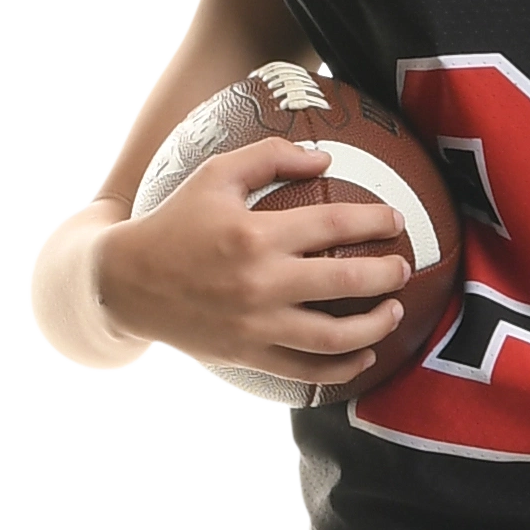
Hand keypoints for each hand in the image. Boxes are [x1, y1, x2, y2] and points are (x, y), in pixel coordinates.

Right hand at [92, 143, 415, 391]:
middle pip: (346, 281)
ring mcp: (256, 325)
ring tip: (393, 311)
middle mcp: (260, 282)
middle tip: (403, 267)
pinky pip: (306, 371)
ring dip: (374, 326)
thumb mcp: (214, 174)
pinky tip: (363, 356)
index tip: (396, 222)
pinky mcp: (248, 355)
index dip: (375, 222)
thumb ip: (270, 157)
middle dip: (387, 274)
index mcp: (256, 234)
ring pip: (334, 336)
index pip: (335, 225)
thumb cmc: (175, 222)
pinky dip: (342, 369)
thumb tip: (325, 158)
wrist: (126, 282)